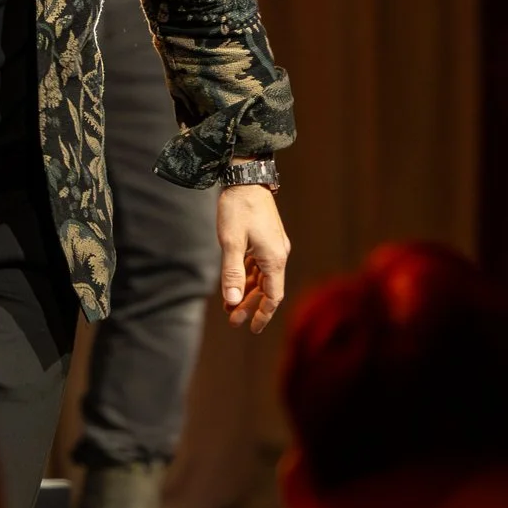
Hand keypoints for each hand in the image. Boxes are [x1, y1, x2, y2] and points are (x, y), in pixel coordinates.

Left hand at [217, 182, 288, 332]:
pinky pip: (258, 265)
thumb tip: (231, 302)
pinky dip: (247, 277)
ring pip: (262, 278)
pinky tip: (235, 283)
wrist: (246, 178)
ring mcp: (273, 247)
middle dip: (250, 306)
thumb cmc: (237, 208)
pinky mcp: (266, 239)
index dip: (262, 314)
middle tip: (233, 321)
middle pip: (267, 289)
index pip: (273, 296)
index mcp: (274, 259)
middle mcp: (278, 255)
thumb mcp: (230, 242)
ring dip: (247, 292)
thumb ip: (232, 272)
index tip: (251, 329)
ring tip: (229, 306)